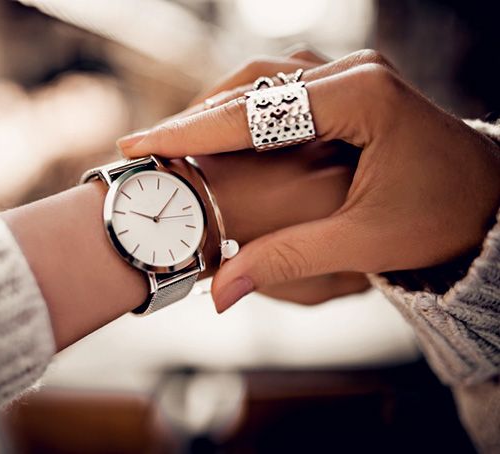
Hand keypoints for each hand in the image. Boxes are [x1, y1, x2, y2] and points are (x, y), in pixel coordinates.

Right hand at [118, 49, 499, 311]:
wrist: (493, 199)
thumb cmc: (442, 218)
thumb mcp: (362, 242)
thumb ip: (285, 259)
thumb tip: (220, 291)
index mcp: (360, 98)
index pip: (252, 113)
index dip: (189, 132)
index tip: (138, 146)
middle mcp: (353, 71)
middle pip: (250, 86)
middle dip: (193, 118)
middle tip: (145, 146)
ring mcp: (351, 73)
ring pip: (262, 80)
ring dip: (215, 109)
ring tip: (174, 140)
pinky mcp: (349, 85)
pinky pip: (281, 87)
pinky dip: (243, 110)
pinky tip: (220, 132)